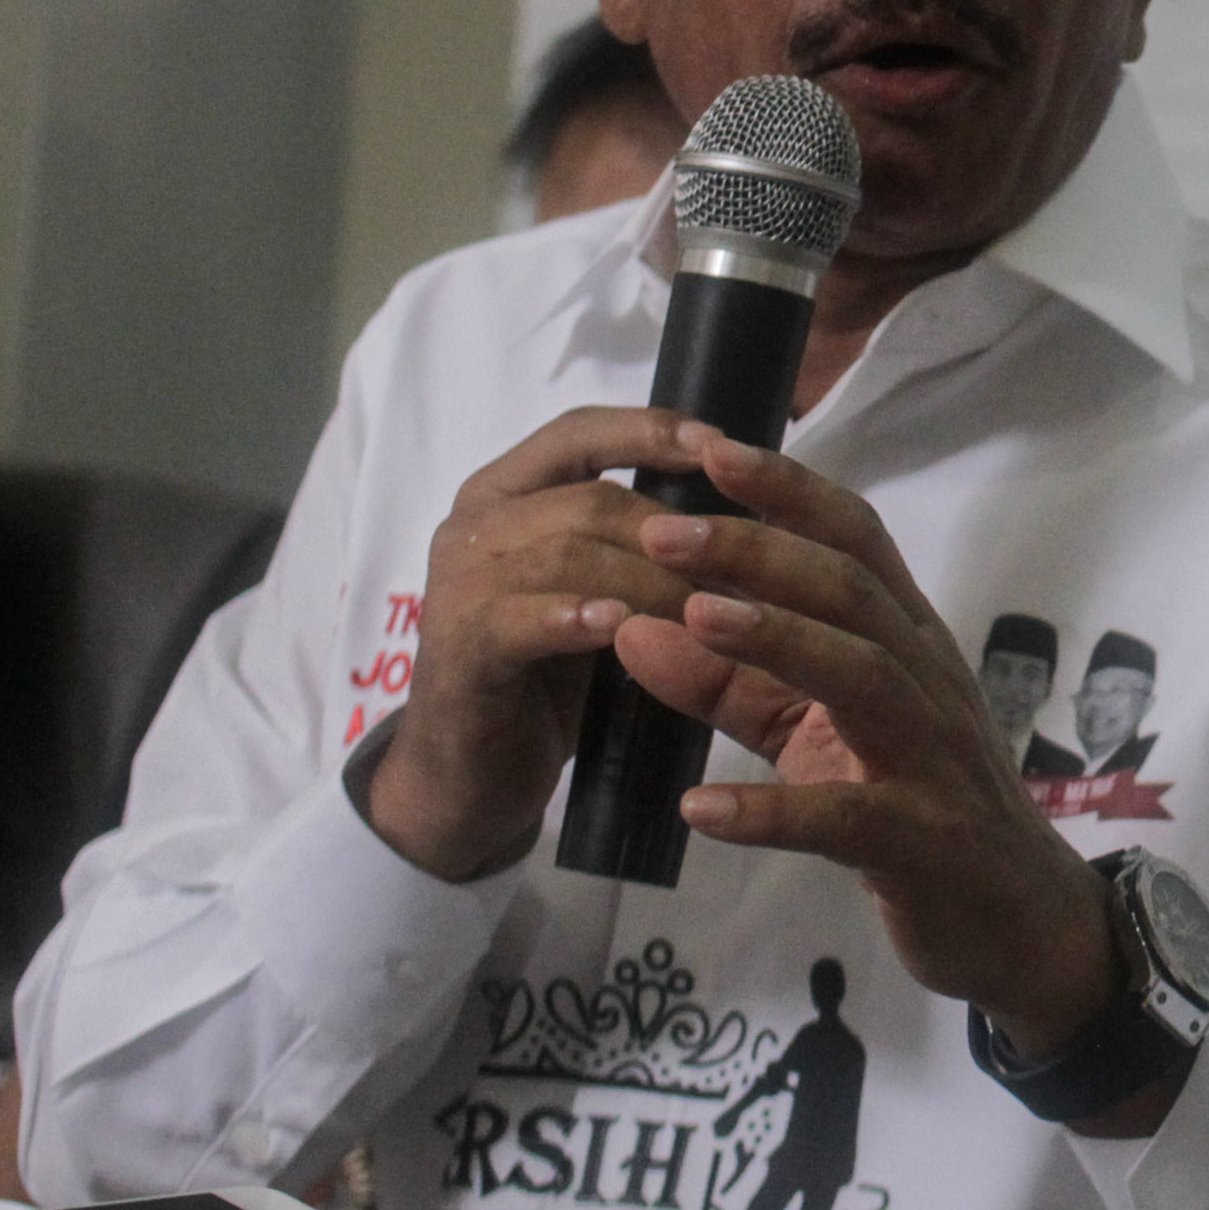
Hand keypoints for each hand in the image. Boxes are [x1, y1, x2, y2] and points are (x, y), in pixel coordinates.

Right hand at [371, 408, 725, 879]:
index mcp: (509, 493)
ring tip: (714, 611)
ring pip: (567, 553)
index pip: (580, 433)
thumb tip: (751, 498)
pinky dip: (575, 617)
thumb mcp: (606, 593)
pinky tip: (623, 627)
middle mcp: (475, 525)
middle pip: (591, 500)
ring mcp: (456, 585)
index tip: (724, 446)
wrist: (471, 777)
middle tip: (752, 571)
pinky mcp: (456, 649)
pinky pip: (518, 618)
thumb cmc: (552, 677)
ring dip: (651, 581)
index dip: (651, 432)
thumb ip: (645, 543)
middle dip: (678, 532)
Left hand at [603, 430, 1142, 1102]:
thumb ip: (734, 685)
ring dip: (778, 640)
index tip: (707, 451)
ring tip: (692, 618)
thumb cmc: (916, 812)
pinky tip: (699, 806)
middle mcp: (929, 681)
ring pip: (864, 675)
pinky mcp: (924, 841)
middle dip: (759, 552)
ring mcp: (933, 759)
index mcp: (908, 642)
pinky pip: (847, 818)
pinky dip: (772, 810)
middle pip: (853, 592)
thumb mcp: (817, 737)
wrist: (1017, 920)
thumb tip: (636, 626)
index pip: (856, 541)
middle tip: (662, 530)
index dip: (788, 492)